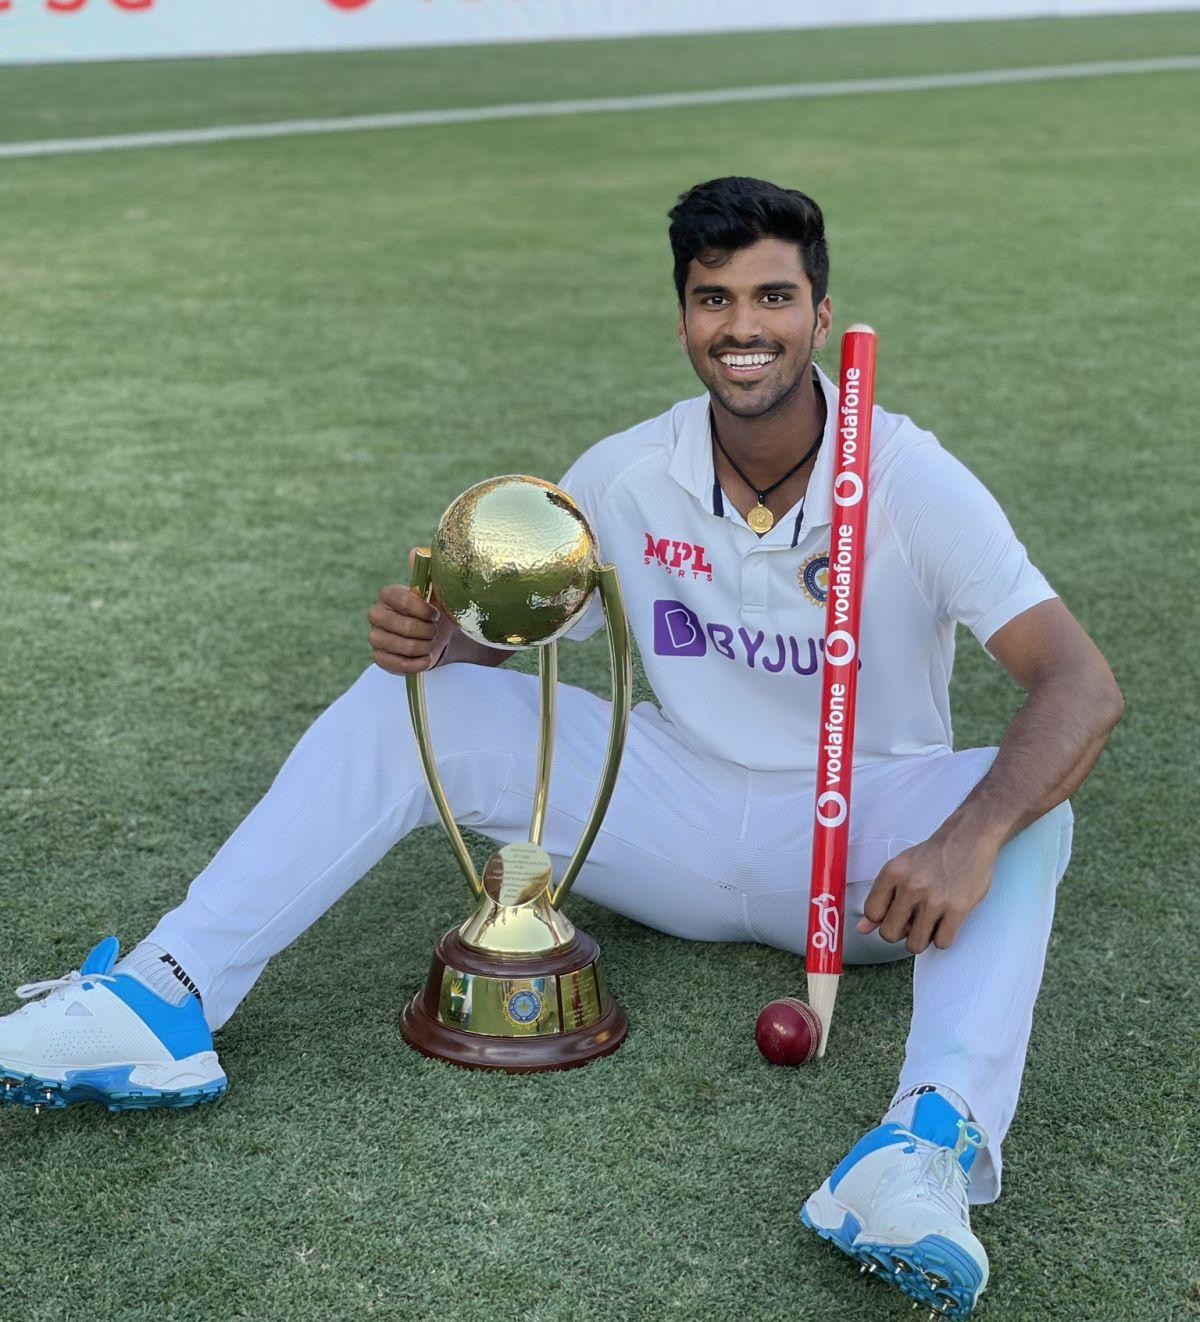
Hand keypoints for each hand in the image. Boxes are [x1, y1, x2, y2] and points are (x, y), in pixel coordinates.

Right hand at [367, 552, 457, 675]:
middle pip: (398, 625)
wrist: (437, 639)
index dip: (420, 609)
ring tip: (432, 644)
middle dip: (423, 631)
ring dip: (422, 647)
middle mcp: (376, 614)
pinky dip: (415, 664)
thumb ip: (428, 573)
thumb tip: (416, 550)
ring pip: (398, 645)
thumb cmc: (435, 612)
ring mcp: (375, 637)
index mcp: (388, 595)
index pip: (398, 598)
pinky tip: (426, 659)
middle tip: (435, 631)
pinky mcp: (379, 658)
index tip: (435, 614)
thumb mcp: (437, 591)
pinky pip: (395, 664)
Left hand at [857, 829, 997, 953]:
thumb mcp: (901, 868)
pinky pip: (941, 943)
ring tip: (926, 927)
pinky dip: (941, 939)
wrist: (968, 840)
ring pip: (915, 944)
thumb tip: (863, 927)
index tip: (891, 916)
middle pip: (889, 933)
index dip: (881, 920)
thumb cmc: (934, 855)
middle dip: (899, 934)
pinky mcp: (957, 909)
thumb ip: (881, 897)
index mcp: (893, 874)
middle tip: (909, 925)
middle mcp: (911, 887)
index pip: (872, 913)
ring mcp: (934, 899)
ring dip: (920, 940)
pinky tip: (943, 926)